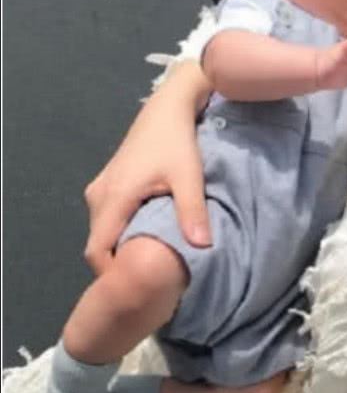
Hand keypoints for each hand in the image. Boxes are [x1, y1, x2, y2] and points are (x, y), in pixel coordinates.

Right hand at [83, 62, 211, 275]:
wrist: (169, 104)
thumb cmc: (177, 139)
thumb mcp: (188, 176)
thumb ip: (192, 211)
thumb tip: (203, 248)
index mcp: (112, 198)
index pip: (97, 252)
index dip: (112, 275)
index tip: (137, 288)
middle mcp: (99, 195)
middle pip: (99, 243)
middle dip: (119, 262)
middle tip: (149, 277)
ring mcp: (101, 186)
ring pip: (104, 228)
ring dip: (122, 244)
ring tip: (151, 258)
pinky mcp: (110, 180)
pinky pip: (109, 215)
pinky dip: (123, 228)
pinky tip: (149, 231)